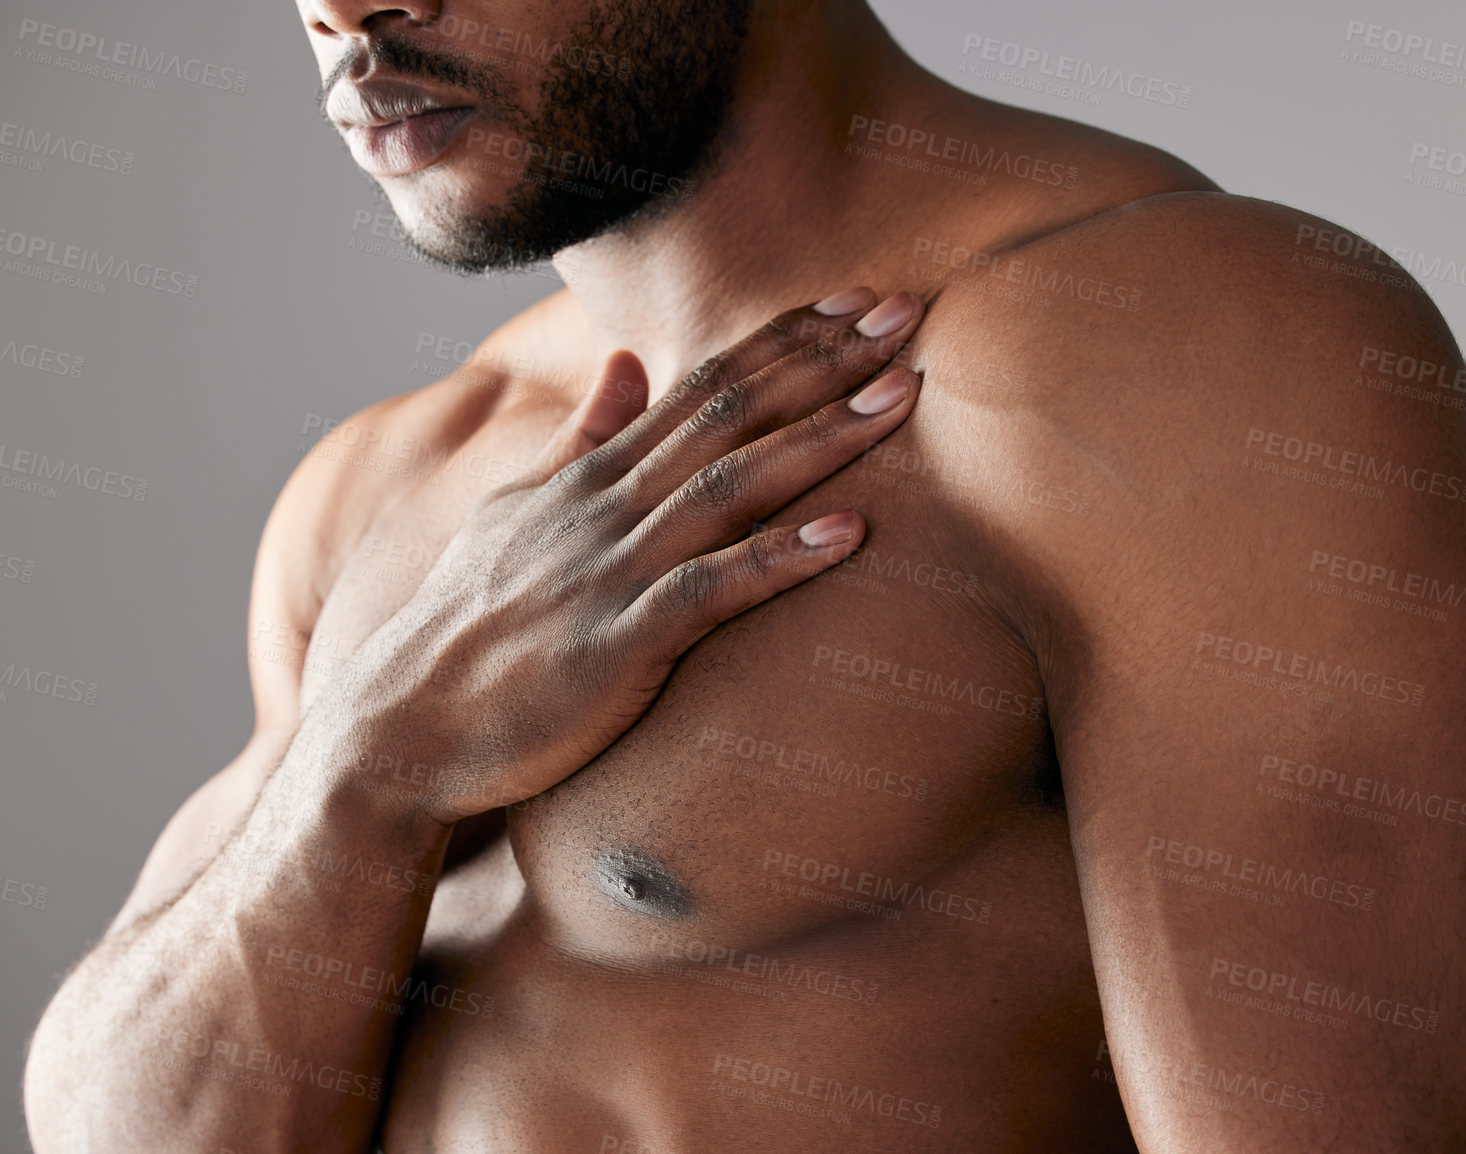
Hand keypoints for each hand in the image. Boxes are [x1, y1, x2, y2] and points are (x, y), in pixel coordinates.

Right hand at [313, 288, 923, 823]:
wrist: (399, 729)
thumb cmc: (467, 627)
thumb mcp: (518, 511)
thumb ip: (583, 438)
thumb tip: (630, 362)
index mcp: (592, 474)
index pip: (702, 385)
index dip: (785, 341)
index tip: (857, 303)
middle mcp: (606, 504)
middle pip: (730, 412)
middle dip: (823, 360)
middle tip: (905, 314)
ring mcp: (612, 569)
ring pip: (732, 485)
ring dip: (822, 438)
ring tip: (899, 398)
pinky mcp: (617, 642)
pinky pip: (712, 590)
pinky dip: (783, 558)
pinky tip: (853, 535)